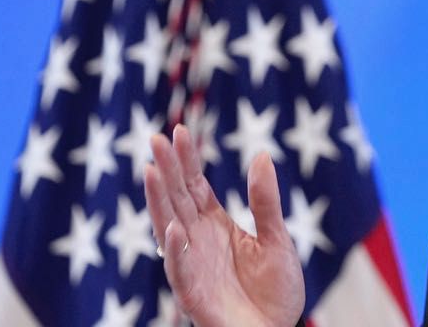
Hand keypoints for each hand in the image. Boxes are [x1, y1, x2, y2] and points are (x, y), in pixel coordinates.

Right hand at [144, 125, 304, 326]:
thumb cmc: (275, 291)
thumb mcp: (276, 238)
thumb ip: (265, 201)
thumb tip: (261, 154)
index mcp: (215, 226)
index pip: (194, 186)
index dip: (186, 160)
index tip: (179, 131)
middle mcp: (198, 242)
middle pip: (177, 200)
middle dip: (167, 170)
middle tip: (156, 139)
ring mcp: (193, 267)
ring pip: (169, 228)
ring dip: (158, 201)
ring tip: (151, 172)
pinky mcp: (194, 295)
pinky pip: (180, 272)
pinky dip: (176, 251)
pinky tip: (172, 228)